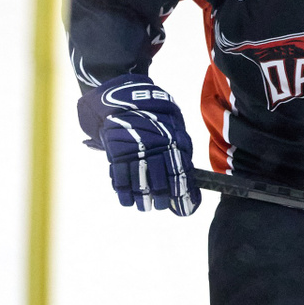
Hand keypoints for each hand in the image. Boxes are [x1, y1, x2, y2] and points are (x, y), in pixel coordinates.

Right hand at [78, 74, 200, 214]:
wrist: (121, 96)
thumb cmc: (152, 111)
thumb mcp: (173, 122)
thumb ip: (180, 145)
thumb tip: (187, 169)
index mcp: (171, 141)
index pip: (180, 174)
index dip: (183, 194)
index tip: (186, 208)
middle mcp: (154, 149)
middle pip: (160, 183)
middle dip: (161, 199)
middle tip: (160, 205)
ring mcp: (133, 152)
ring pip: (139, 184)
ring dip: (142, 200)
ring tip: (144, 207)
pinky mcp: (116, 153)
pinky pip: (120, 179)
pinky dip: (123, 193)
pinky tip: (127, 201)